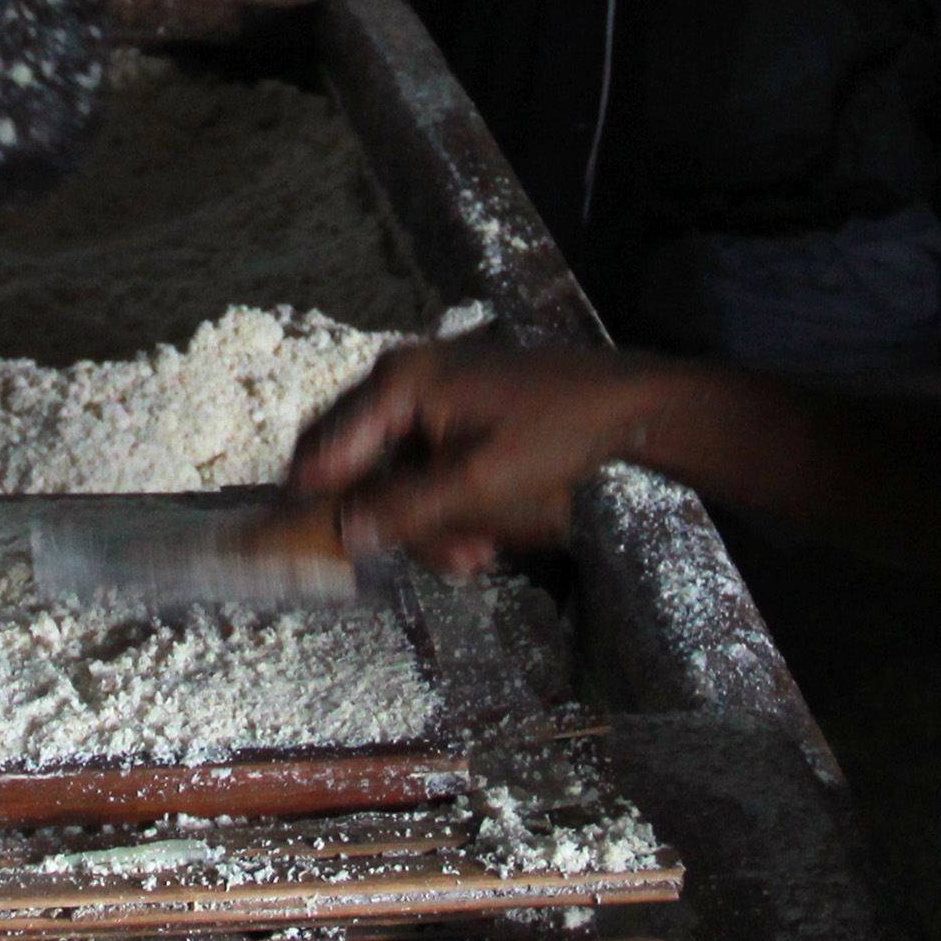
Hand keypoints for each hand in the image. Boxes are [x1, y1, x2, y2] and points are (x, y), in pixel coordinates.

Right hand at [287, 340, 669, 572]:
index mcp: (398, 384)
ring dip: (426, 522)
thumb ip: (406, 510)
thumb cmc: (556, 433)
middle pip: (356, 466)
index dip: (316, 504)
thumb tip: (345, 535)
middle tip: (439, 559)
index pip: (324, 449)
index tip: (315, 554)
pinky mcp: (452, 413)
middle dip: (391, 523)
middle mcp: (402, 381)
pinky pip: (424, 467)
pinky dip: (444, 503)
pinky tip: (483, 534)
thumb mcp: (479, 484)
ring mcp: (428, 395)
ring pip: (393, 475)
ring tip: (476, 553)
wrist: (626, 406)